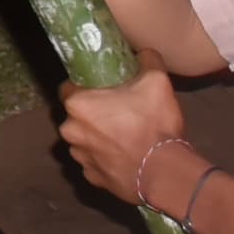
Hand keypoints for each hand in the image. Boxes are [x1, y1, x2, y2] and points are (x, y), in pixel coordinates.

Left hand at [59, 70, 193, 210]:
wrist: (164, 173)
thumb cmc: (154, 124)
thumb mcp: (156, 81)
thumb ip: (146, 60)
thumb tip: (143, 54)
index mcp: (77, 105)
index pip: (69, 88)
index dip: (85, 86)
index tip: (103, 88)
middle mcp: (70, 131)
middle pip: (77, 116)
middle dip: (92, 113)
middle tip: (118, 112)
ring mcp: (80, 158)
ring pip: (84, 140)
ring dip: (98, 138)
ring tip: (124, 136)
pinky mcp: (93, 179)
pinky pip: (95, 163)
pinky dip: (106, 159)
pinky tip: (125, 157)